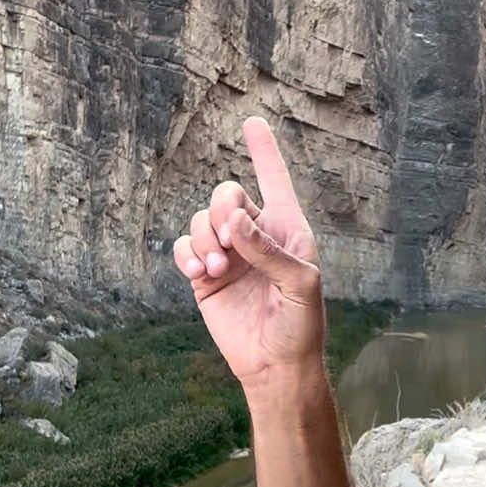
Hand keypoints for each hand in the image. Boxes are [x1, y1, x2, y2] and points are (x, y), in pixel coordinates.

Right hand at [173, 117, 324, 390]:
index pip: (274, 180)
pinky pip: (185, 246)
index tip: (252, 121)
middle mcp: (256, 236)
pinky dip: (186, 253)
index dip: (263, 150)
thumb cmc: (300, 323)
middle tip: (228, 240)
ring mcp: (228, 255)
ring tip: (214, 269)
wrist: (275, 365)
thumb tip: (236, 220)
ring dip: (203, 238)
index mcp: (287, 229)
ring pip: (201, 219)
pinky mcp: (204, 276)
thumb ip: (268, 249)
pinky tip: (197, 272)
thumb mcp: (300, 284)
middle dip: (221, 209)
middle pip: (226, 194)